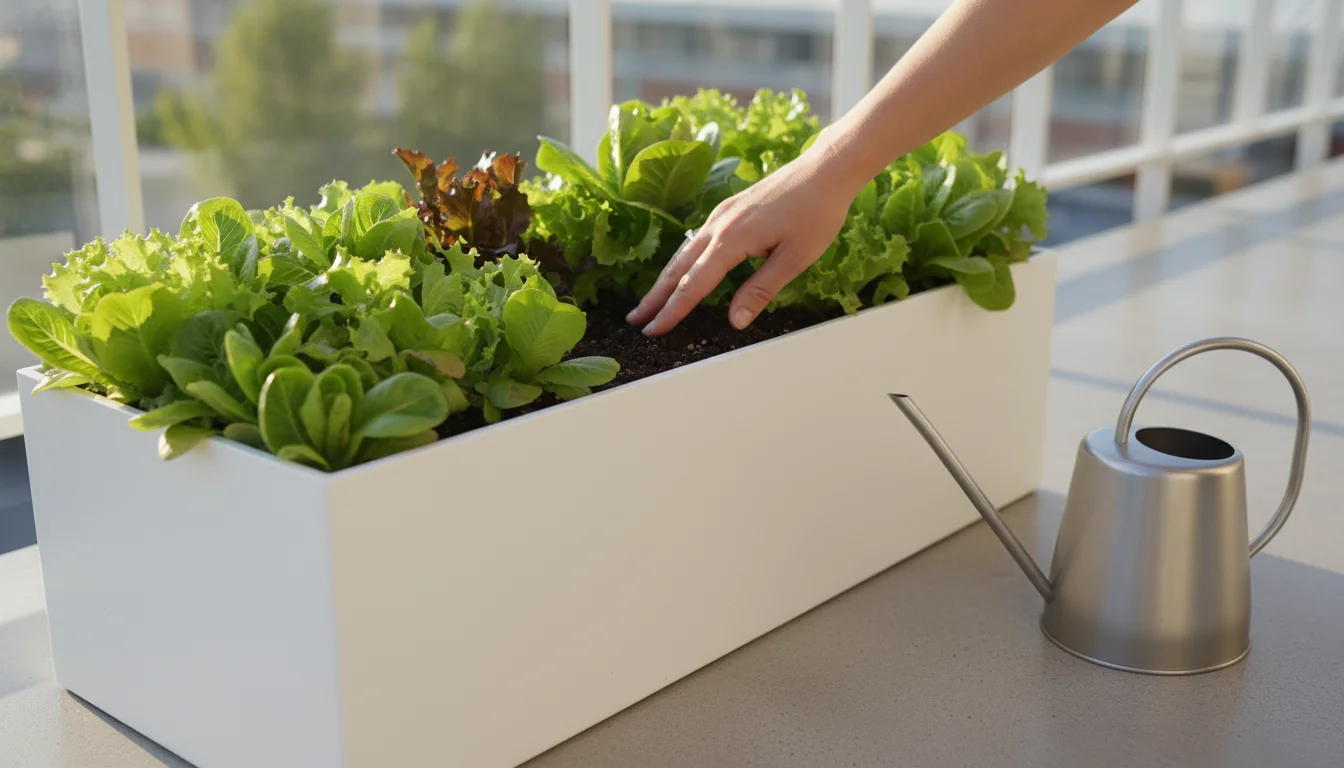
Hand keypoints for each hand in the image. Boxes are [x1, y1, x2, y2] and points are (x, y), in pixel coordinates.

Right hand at [625, 136, 860, 335]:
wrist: (826, 170)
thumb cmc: (817, 214)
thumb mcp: (794, 259)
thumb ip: (760, 291)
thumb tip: (735, 322)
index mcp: (732, 241)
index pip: (694, 285)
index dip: (673, 311)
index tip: (654, 331)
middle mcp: (718, 226)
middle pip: (678, 268)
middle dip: (655, 297)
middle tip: (636, 321)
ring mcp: (721, 215)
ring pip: (683, 253)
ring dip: (664, 280)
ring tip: (648, 302)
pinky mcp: (728, 209)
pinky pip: (695, 240)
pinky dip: (681, 261)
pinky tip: (680, 271)